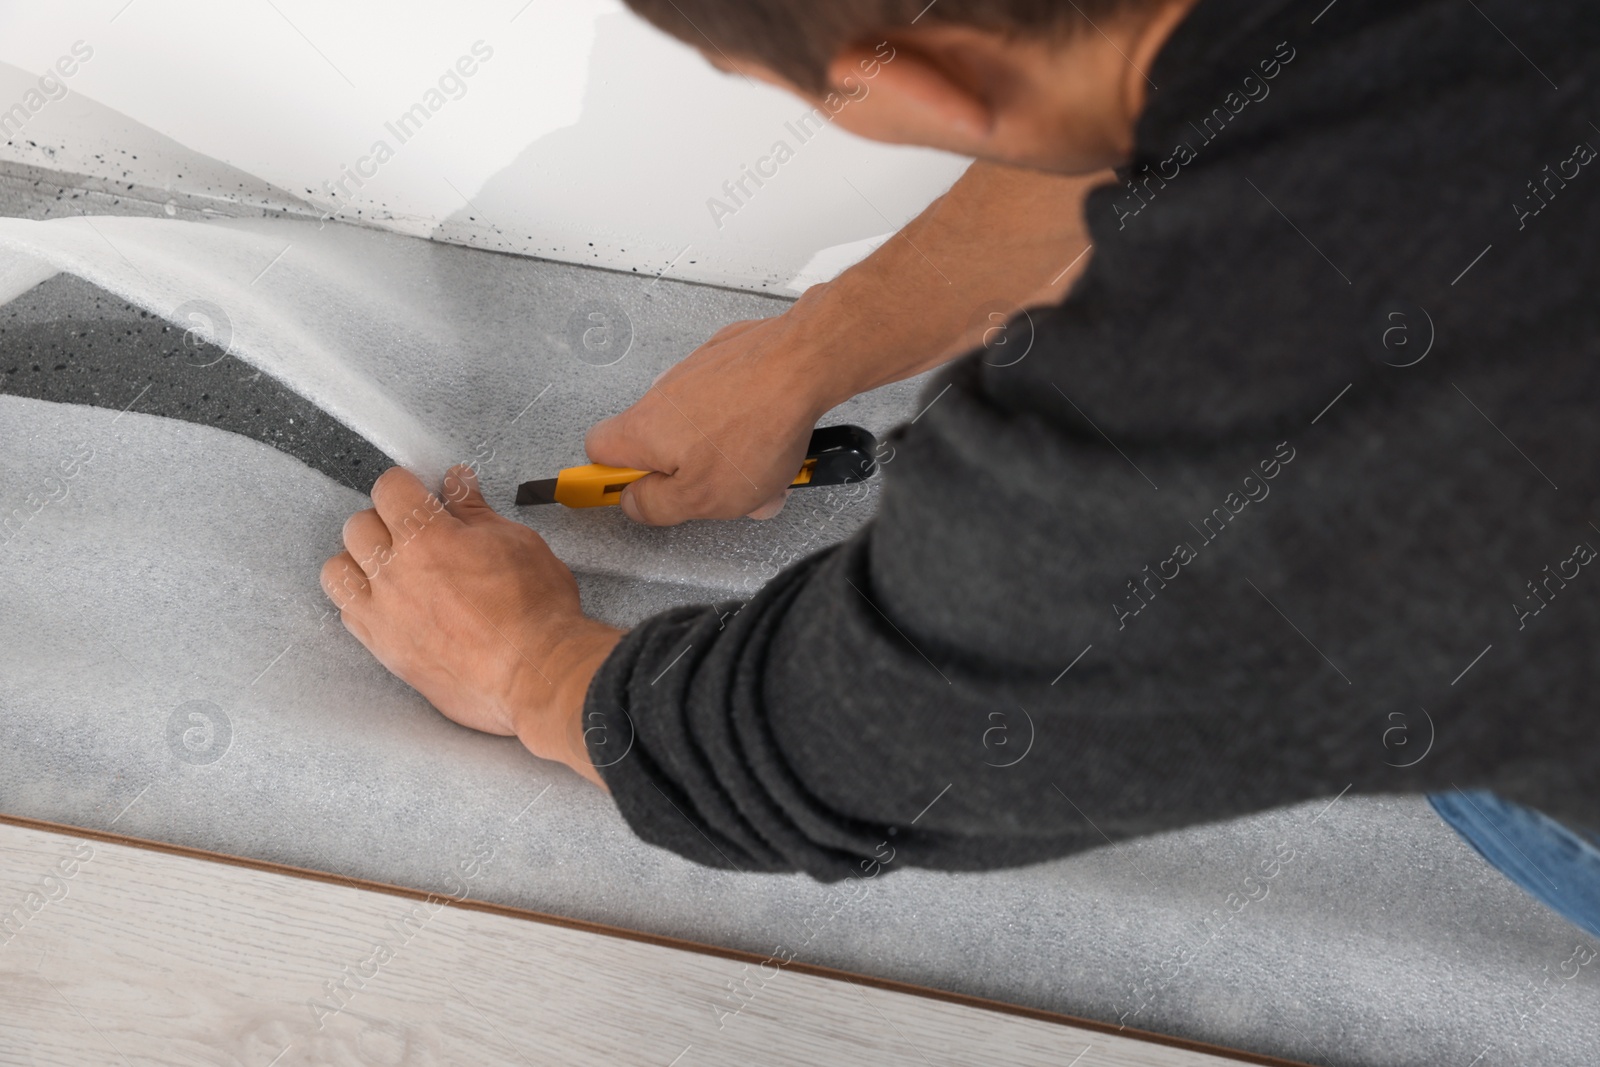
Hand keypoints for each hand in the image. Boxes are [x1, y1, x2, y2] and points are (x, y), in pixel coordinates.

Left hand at [320, 466, 622, 786]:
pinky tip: (394, 604)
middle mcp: (396, 573)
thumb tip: (456, 483)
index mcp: (428, 537)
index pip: (389, 488)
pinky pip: (348, 614)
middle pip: (358, 526)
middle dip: (385, 521)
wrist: (538, 675)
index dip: (407, 485)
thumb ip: (476, 512)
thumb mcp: (517, 543)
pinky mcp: (384, 650)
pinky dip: (363, 602)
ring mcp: (384, 614)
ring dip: (360, 562)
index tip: (422, 493)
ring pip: (338, 571)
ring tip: (393, 569)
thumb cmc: (536, 611)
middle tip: (416, 532)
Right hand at [584, 307, 833, 525]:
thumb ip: (655, 507)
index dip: (614, 478)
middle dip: (692, 475)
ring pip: (702, 429)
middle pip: (661, 446)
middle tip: (724, 492)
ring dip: (729, 455)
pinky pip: (731, 403)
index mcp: (643, 429)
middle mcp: (662, 394)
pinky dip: (748, 421)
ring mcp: (697, 372)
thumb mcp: (700, 498)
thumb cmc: (756, 429)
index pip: (597, 452)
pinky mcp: (730, 360)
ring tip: (766, 468)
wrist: (803, 363)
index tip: (640, 495)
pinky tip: (777, 431)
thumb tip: (633, 504)